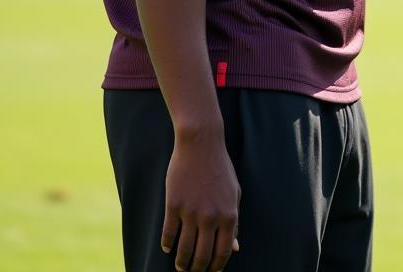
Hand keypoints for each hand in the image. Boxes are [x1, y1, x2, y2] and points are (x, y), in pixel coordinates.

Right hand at [161, 129, 240, 270]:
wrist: (201, 144)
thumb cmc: (220, 168)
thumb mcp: (234, 193)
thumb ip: (234, 221)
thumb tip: (234, 248)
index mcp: (229, 214)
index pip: (222, 252)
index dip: (216, 267)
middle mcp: (210, 217)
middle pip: (202, 256)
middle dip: (197, 269)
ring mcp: (191, 212)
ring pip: (184, 250)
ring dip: (182, 263)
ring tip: (181, 266)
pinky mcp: (173, 206)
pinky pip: (168, 234)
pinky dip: (168, 245)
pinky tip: (168, 248)